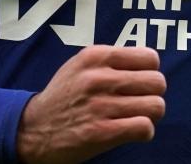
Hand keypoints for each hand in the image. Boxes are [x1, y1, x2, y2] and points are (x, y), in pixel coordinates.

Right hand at [16, 45, 166, 163]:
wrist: (33, 129)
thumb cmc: (63, 97)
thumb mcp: (79, 66)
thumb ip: (110, 60)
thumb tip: (148, 63)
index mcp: (95, 57)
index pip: (150, 58)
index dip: (150, 72)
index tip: (140, 83)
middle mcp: (98, 78)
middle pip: (157, 82)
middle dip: (153, 94)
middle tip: (140, 102)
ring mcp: (101, 105)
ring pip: (156, 106)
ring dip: (150, 115)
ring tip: (137, 117)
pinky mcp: (102, 132)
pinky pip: (145, 127)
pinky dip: (144, 132)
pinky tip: (131, 131)